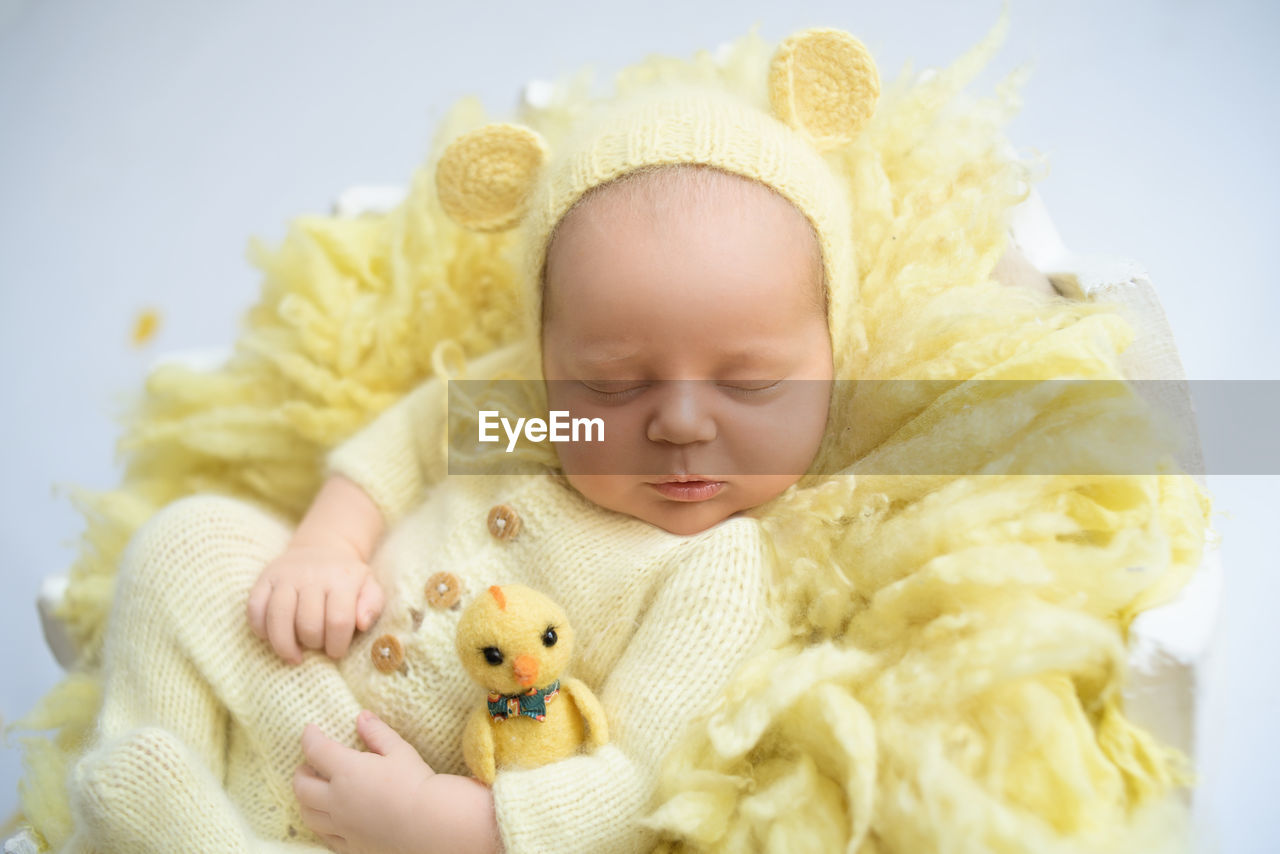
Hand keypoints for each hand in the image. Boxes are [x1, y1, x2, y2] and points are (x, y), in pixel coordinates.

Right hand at [247, 539, 384, 663]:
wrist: (323, 548)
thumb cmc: (348, 578)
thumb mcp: (370, 587)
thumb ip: (372, 606)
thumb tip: (362, 623)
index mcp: (342, 579)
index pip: (339, 621)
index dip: (337, 645)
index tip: (336, 651)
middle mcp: (312, 575)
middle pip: (308, 624)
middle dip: (313, 644)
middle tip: (317, 646)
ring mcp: (286, 576)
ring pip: (278, 617)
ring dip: (284, 644)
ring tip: (293, 656)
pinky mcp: (265, 578)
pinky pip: (254, 607)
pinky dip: (259, 629)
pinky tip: (270, 637)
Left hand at [294, 712, 499, 853]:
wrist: (430, 823)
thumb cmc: (416, 783)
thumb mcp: (399, 750)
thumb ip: (377, 733)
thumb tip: (361, 717)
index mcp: (347, 771)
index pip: (316, 750)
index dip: (309, 737)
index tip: (309, 730)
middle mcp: (337, 800)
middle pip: (302, 787)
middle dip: (300, 773)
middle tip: (306, 765)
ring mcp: (342, 826)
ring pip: (308, 815)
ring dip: (305, 800)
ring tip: (313, 792)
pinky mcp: (351, 845)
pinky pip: (326, 837)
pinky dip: (321, 825)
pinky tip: (329, 819)